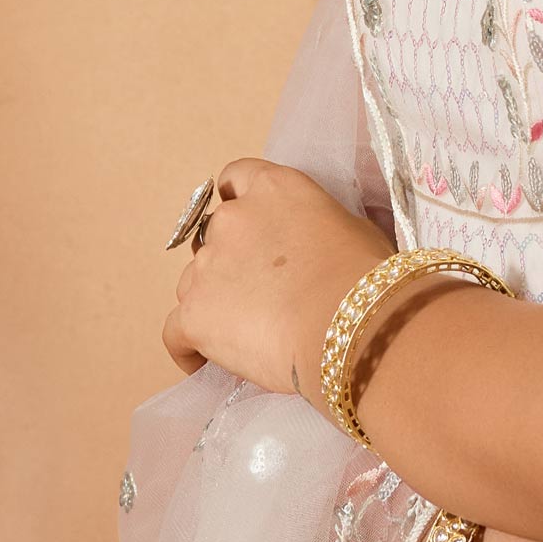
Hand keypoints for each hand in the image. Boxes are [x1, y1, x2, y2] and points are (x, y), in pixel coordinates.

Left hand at [163, 157, 388, 395]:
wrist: (351, 324)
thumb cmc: (368, 279)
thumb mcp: (352, 229)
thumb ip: (317, 227)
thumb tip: (314, 248)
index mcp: (274, 189)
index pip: (236, 178)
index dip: (235, 201)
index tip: (243, 224)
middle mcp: (232, 218)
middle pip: (211, 237)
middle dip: (227, 262)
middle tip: (257, 294)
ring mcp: (207, 266)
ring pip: (193, 284)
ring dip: (211, 302)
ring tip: (242, 336)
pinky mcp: (194, 314)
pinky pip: (175, 332)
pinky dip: (188, 346)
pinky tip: (204, 363)